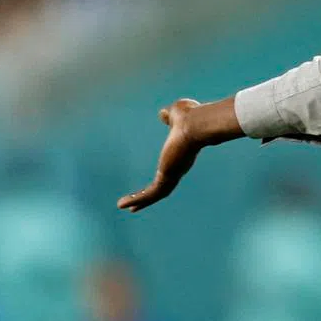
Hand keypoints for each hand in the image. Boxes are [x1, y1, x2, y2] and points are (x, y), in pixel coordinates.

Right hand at [117, 97, 243, 212]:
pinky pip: (150, 193)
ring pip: (155, 193)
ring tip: (124, 206)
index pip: (170, 169)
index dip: (162, 176)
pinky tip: (122, 204)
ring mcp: (174, 173)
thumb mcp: (176, 114)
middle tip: (137, 205)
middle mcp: (180, 167)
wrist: (198, 123)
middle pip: (164, 187)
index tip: (155, 180)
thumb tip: (163, 113)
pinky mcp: (167, 177)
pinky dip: (136, 199)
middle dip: (150, 195)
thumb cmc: (192, 116)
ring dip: (139, 201)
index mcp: (182, 154)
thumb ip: (169, 116)